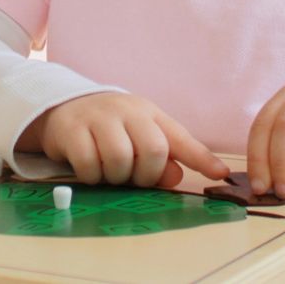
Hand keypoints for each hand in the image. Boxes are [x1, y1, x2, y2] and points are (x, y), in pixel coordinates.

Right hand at [17, 92, 229, 186]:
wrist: (62, 106)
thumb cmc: (109, 127)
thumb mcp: (138, 137)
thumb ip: (162, 158)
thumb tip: (176, 177)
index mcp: (148, 113)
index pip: (179, 137)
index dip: (202, 158)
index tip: (221, 174)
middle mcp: (126, 110)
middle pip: (153, 150)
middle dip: (146, 174)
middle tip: (132, 176)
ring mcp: (97, 117)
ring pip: (120, 159)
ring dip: (117, 177)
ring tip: (109, 171)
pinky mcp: (72, 129)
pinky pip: (89, 165)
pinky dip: (92, 176)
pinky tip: (89, 168)